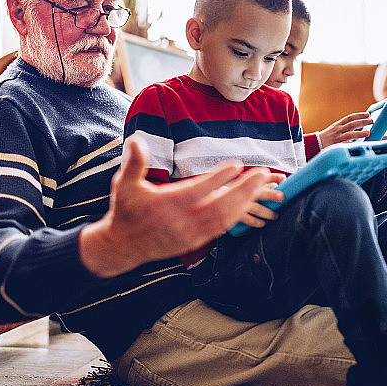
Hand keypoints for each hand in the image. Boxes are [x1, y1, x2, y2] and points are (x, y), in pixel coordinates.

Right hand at [79, 137, 277, 276]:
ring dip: (246, 201)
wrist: (123, 246)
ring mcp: (191, 234)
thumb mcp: (124, 184)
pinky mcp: (196, 240)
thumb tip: (137, 139)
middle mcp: (182, 222)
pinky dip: (238, 214)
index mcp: (166, 205)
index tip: (237, 165)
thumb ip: (135, 162)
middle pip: (220, 206)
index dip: (218, 178)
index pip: (197, 191)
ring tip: (262, 184)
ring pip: (225, 218)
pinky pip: (222, 227)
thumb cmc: (125, 210)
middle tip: (264, 173)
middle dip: (244, 190)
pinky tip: (250, 201)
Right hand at [318, 112, 373, 147]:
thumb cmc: (326, 137)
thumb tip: (357, 127)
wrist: (314, 143)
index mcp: (338, 124)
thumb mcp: (334, 129)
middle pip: (352, 124)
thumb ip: (344, 128)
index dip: (359, 115)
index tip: (367, 114)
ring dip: (360, 133)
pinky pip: (346, 144)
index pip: (350, 117)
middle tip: (371, 121)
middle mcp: (338, 129)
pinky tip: (359, 145)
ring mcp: (338, 137)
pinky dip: (353, 144)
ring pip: (350, 134)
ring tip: (368, 133)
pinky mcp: (336, 145)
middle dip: (363, 122)